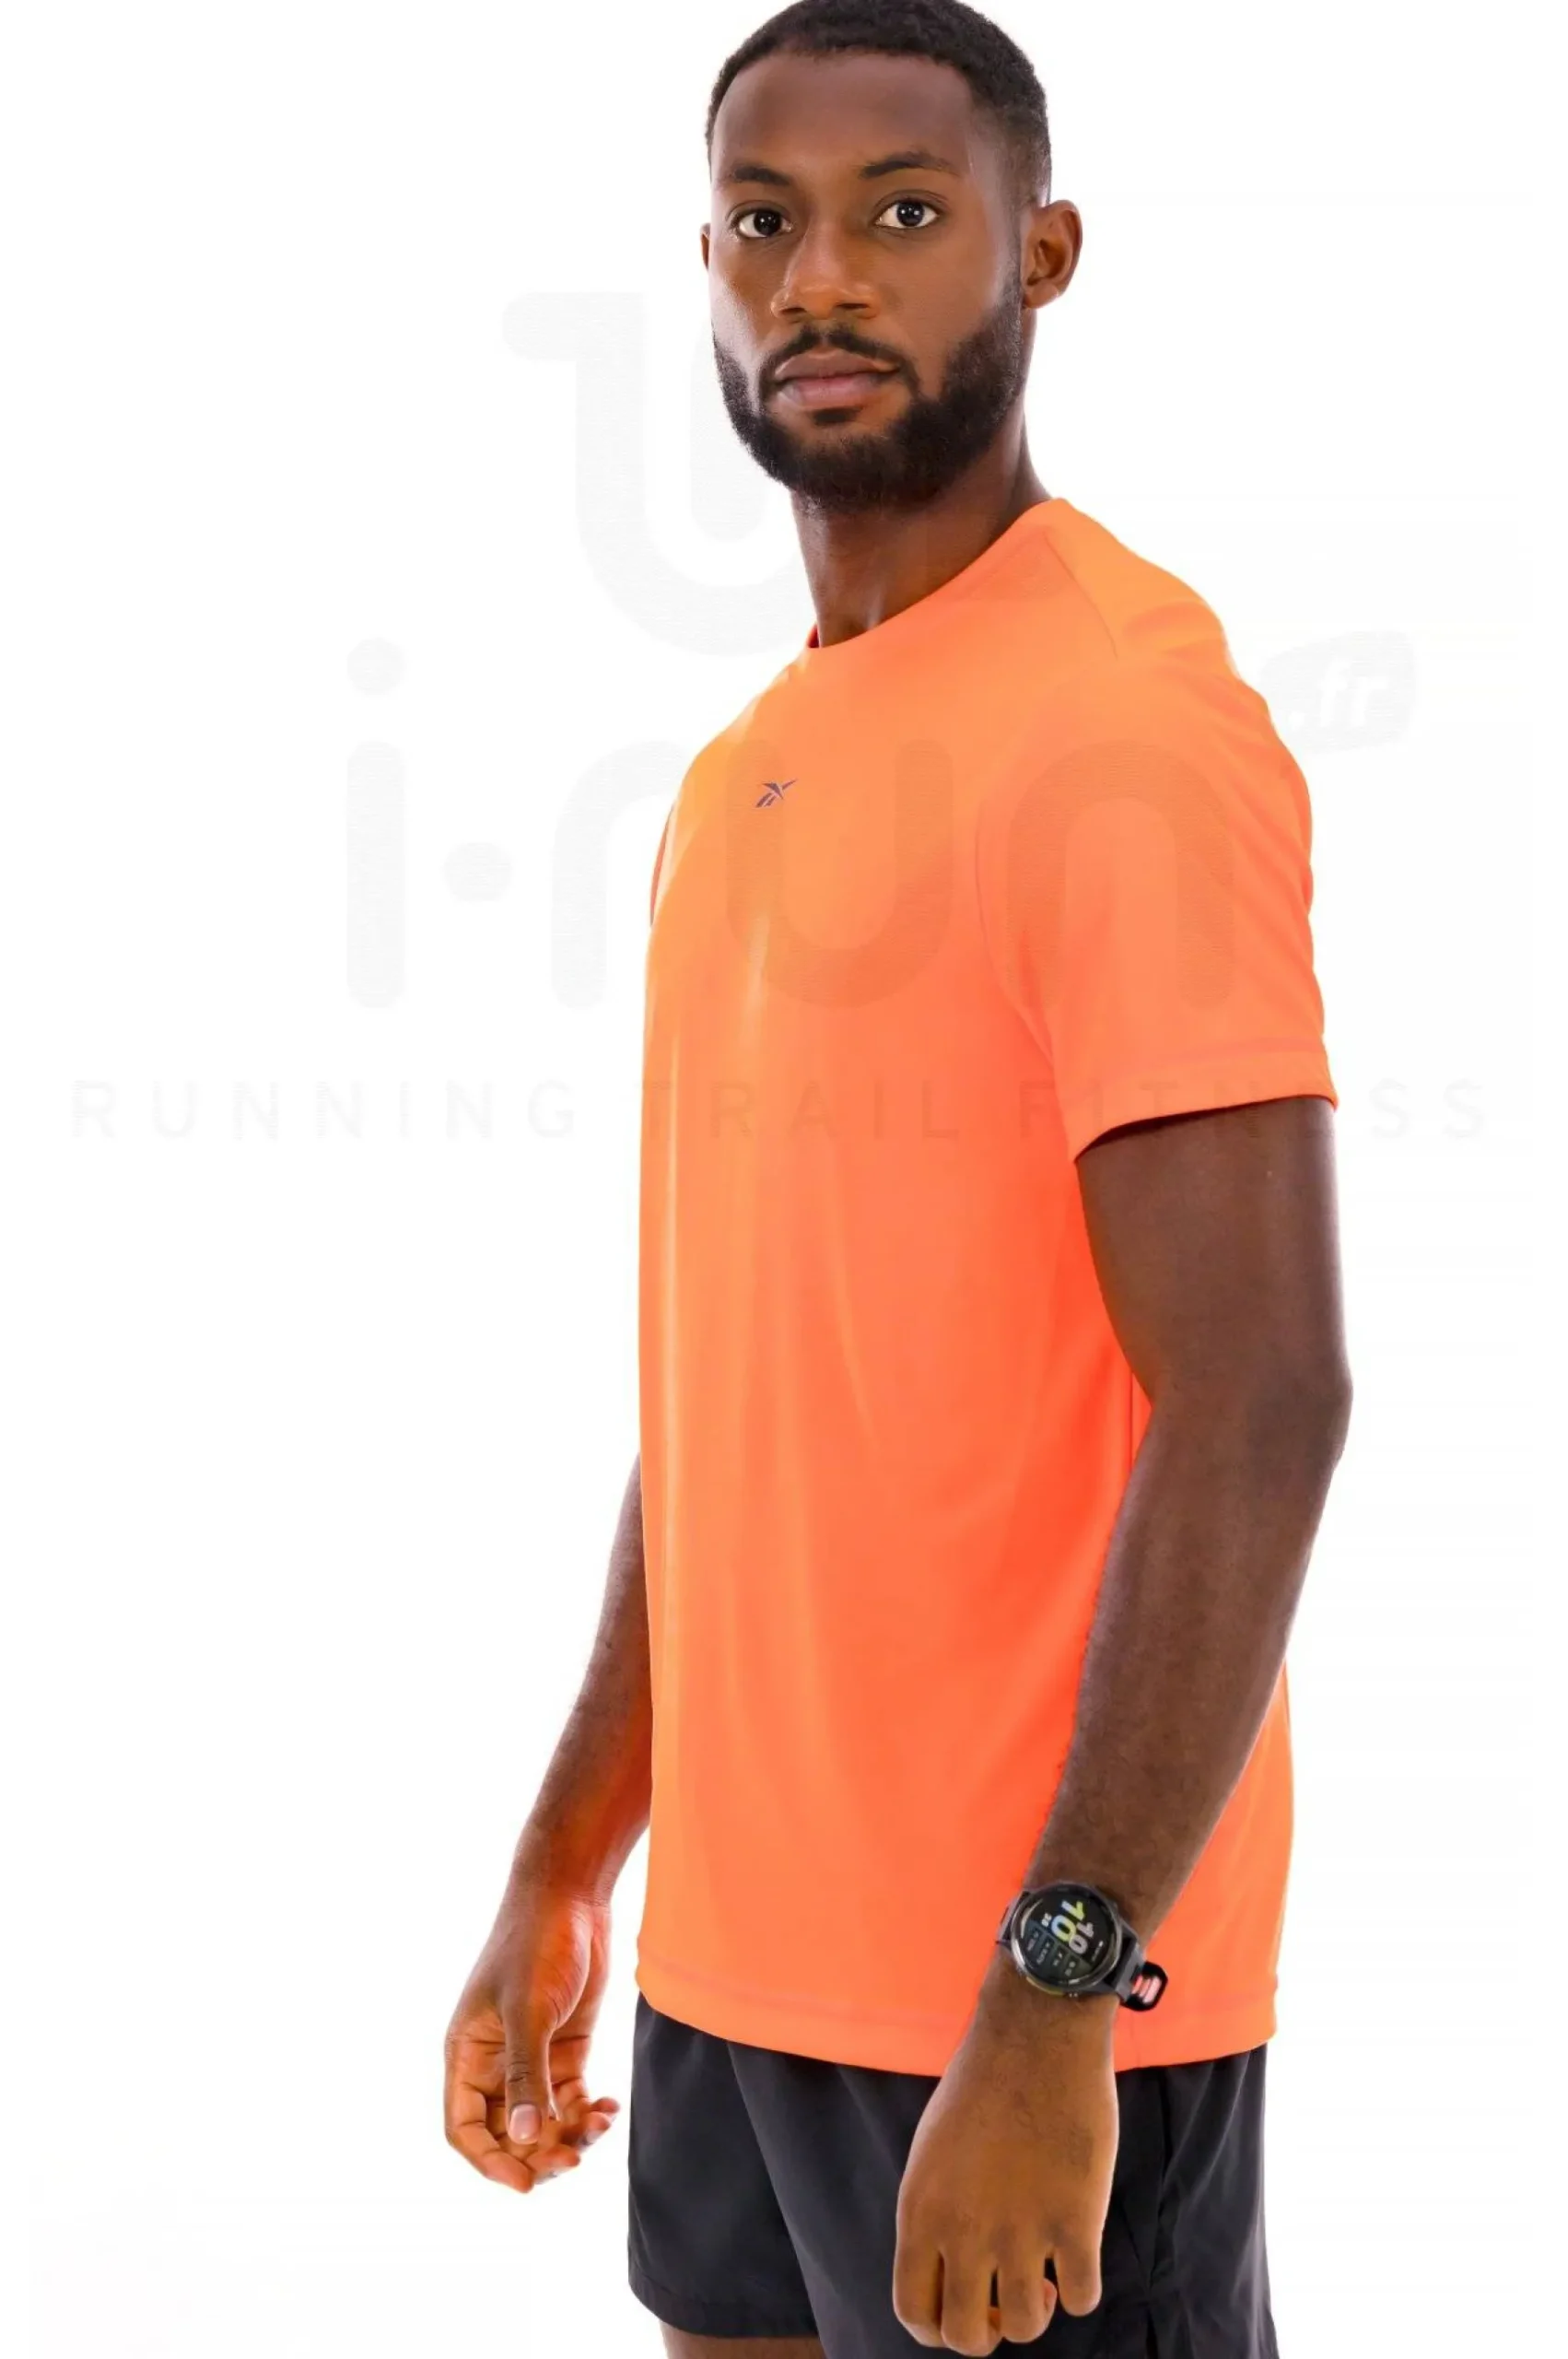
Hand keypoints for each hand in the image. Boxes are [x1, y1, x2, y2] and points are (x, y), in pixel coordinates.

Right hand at [443, 1864, 621, 2193]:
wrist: (571, 1896)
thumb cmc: (536, 1944)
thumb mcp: (528, 2010)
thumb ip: (527, 2074)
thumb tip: (524, 2138)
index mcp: (467, 2054)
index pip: (465, 2128)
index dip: (489, 2162)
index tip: (525, 2183)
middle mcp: (495, 2063)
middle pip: (507, 2134)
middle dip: (536, 2154)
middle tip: (571, 2159)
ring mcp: (531, 2057)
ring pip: (542, 2122)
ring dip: (568, 2136)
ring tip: (599, 2126)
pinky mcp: (565, 2048)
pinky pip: (570, 2100)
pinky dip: (588, 2113)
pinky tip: (609, 2109)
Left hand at [891, 1981, 1118, 2352]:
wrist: (1035, 2034)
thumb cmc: (982, 2083)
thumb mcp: (932, 2153)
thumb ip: (936, 2214)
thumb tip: (952, 2269)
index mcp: (921, 2212)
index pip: (914, 2314)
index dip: (941, 2327)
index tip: (968, 2301)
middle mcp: (964, 2230)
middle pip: (967, 2337)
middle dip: (991, 2330)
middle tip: (1007, 2295)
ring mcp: (1021, 2229)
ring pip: (1028, 2326)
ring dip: (1037, 2308)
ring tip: (1042, 2269)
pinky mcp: (1075, 2219)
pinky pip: (1082, 2297)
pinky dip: (1081, 2287)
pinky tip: (1078, 2250)